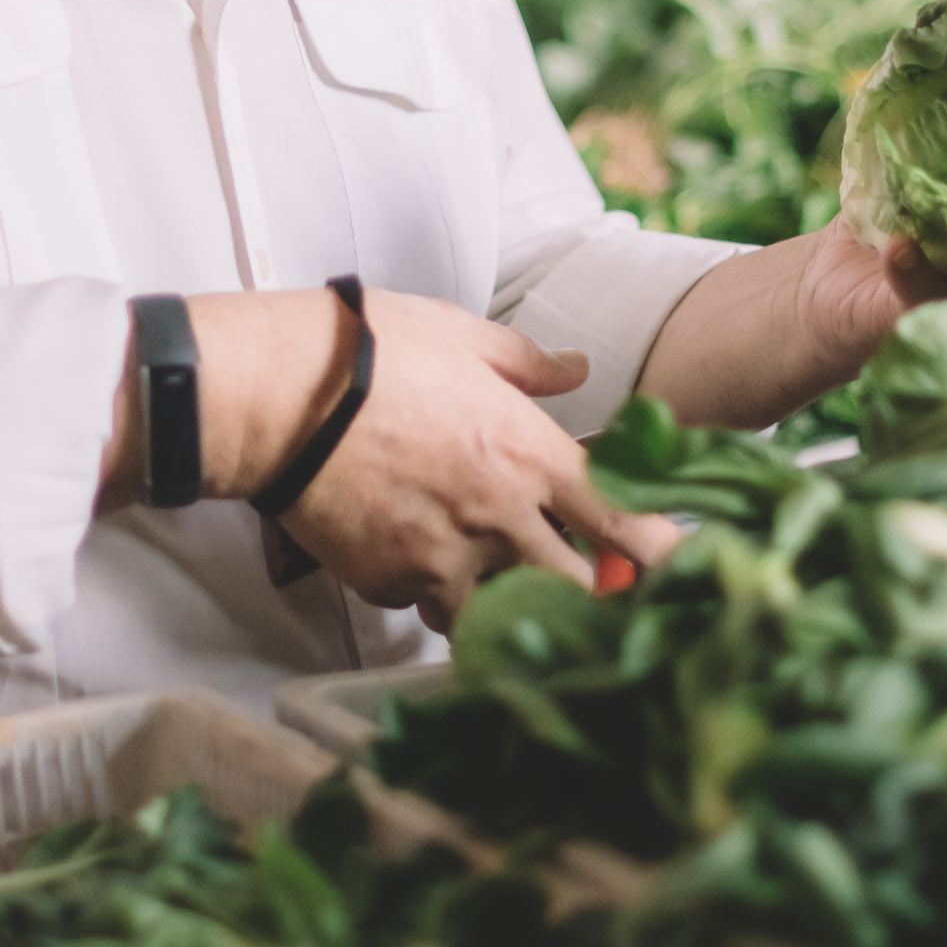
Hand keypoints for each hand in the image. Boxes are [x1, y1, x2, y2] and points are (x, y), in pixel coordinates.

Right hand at [266, 289, 681, 620]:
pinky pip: (427, 603)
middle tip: (579, 580)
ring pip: (501, 610)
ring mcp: (442, 558)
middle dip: (584, 592)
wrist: (277, 395)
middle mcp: (497, 517)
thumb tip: (576, 368)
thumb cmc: (369, 353)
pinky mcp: (389, 581)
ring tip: (491, 571)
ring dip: (504, 597)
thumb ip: (528, 364)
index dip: (658, 552)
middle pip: (575, 590)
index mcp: (529, 454)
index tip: (670, 565)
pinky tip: (418, 558)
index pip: (622, 523)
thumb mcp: (462, 336)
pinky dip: (431, 591)